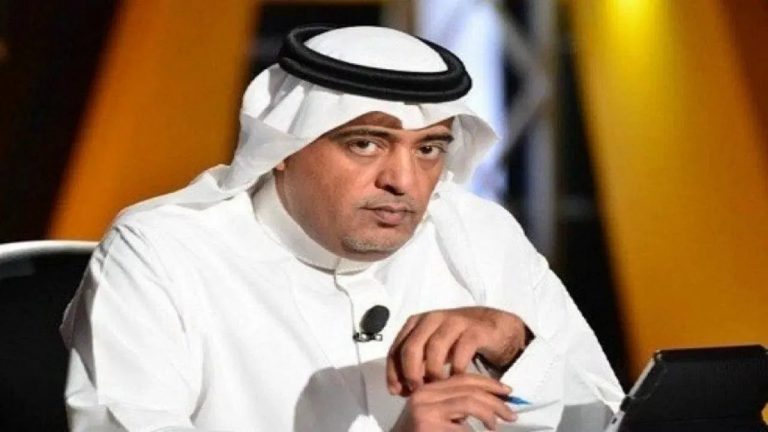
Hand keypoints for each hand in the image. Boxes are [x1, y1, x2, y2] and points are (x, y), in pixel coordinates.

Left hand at [387, 307, 527, 395]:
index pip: (396, 348)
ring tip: (438, 387)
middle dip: (411, 373)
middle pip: (411, 347)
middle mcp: (431, 319)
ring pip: (434, 348)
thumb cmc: (455, 342)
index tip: (398, 392)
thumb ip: (413, 367)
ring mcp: (453, 322)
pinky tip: (457, 379)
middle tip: (418, 391)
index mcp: (416, 323)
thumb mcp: (430, 353)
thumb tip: (398, 390)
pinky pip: (462, 351)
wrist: (491, 328)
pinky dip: (457, 369)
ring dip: (433, 372)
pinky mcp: (474, 330)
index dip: (393, 373)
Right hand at [390, 373, 517, 431]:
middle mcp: (424, 396)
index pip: (463, 378)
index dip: (488, 383)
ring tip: (496, 426)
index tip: (506, 391)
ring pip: (469, 403)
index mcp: (426, 389)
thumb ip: (452, 404)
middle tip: (511, 413)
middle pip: (469, 389)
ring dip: (490, 414)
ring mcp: (425, 412)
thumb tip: (489, 401)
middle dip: (495, 400)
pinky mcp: (428, 427)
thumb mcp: (433, 415)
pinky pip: (463, 428)